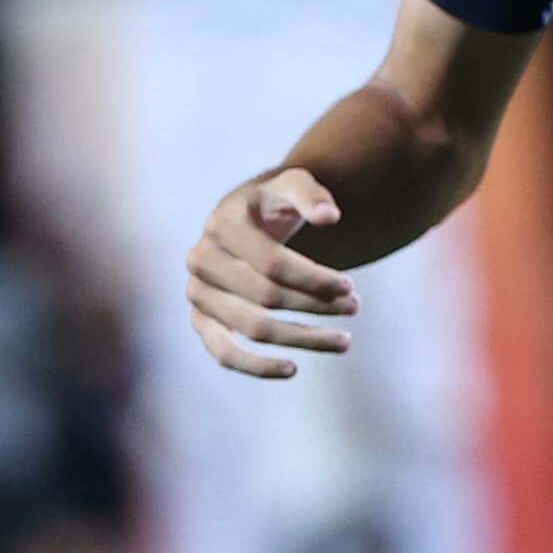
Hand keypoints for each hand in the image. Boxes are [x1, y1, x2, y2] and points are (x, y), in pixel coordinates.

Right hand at [186, 170, 358, 377]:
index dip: (314, 278)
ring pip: (251, 328)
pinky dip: (256, 366)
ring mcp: (197, 292)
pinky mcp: (200, 318)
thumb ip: (311, 195)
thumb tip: (329, 217)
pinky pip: (222, 352)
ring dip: (301, 338)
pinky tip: (293, 369)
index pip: (272, 262)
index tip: (350, 286)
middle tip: (356, 307)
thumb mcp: (294, 183)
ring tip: (345, 341)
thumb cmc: (275, 200)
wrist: (245, 216)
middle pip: (266, 296)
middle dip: (316, 305)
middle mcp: (201, 259)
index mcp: (223, 223)